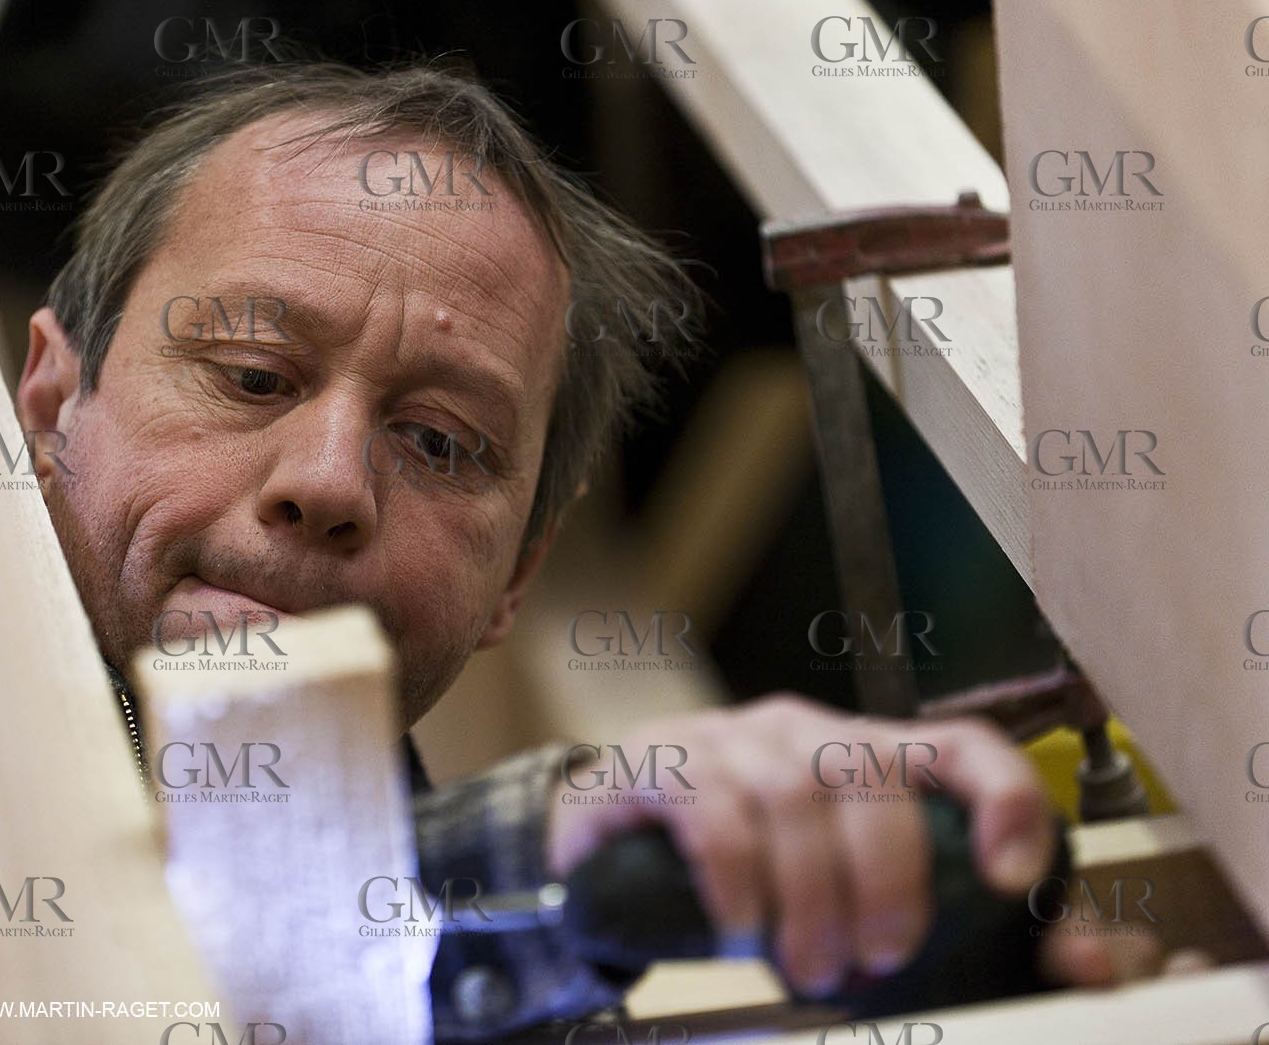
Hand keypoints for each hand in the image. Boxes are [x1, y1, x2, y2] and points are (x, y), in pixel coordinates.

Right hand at [545, 694, 1054, 996]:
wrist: (608, 850)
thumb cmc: (751, 876)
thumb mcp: (851, 898)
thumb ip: (960, 929)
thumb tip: (1088, 964)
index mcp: (868, 757)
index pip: (960, 746)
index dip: (1003, 798)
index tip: (1013, 877)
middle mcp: (804, 731)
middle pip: (871, 775)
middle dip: (888, 882)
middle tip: (877, 959)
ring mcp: (729, 739)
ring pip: (793, 795)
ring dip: (810, 895)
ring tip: (806, 965)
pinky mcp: (660, 764)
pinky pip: (711, 808)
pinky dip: (739, 878)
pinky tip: (743, 927)